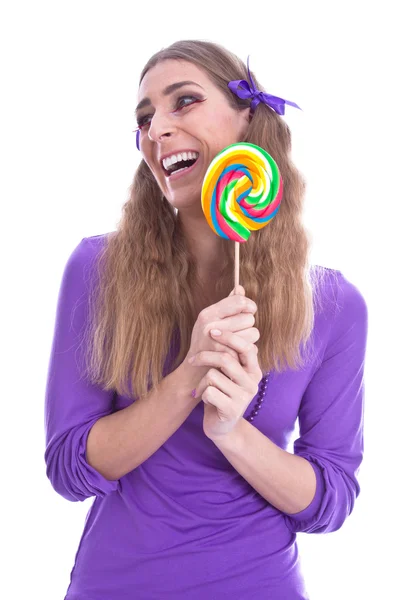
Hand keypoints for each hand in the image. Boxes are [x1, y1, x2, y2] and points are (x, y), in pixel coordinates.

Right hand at [183, 286, 258, 399]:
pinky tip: (238, 354)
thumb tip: (240, 288)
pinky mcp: (226, 356)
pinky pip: (251, 348)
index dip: (249, 305)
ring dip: (250, 339)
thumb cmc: (204, 344)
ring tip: (238, 343)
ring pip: (254, 332)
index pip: (239, 301)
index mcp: (208, 314)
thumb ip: (226, 305)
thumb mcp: (210, 322)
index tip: (249, 310)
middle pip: (249, 318)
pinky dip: (248, 352)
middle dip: (248, 325)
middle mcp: (211, 325)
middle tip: (239, 331)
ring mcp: (218, 342)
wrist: (194, 372)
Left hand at [189, 312, 262, 440]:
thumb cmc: (223, 384)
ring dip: (203, 378)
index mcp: (254, 365)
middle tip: (194, 355)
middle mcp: (253, 379)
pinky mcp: (232, 410)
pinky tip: (204, 398)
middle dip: (208, 355)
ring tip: (202, 382)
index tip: (210, 330)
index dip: (227, 336)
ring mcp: (244, 396)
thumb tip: (239, 289)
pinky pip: (210, 392)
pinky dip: (202, 393)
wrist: (220, 421)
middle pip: (228, 358)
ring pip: (215, 376)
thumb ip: (233, 326)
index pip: (246, 344)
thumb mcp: (228, 356)